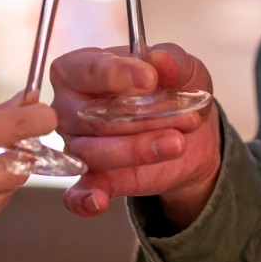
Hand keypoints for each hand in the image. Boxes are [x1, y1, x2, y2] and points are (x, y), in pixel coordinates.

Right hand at [49, 44, 221, 224]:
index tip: (149, 79)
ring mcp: (77, 145)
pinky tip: (98, 201)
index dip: (117, 74)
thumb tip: (160, 62)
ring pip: (96, 152)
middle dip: (142, 117)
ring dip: (139, 149)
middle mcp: (69, 108)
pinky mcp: (93, 178)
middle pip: (93, 116)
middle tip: (185, 116)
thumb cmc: (172, 89)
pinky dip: (85, 199)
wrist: (190, 132)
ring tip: (176, 142)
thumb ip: (172, 60)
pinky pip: (78, 193)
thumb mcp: (183, 68)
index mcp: (80, 69)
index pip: (87, 70)